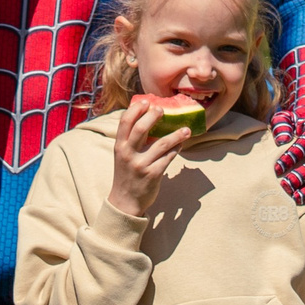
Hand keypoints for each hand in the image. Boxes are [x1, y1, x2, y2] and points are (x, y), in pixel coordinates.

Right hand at [108, 97, 195, 216]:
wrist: (125, 202)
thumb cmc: (126, 174)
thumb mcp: (123, 156)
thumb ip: (131, 140)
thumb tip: (147, 118)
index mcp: (119, 147)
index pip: (125, 122)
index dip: (135, 109)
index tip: (146, 102)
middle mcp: (128, 154)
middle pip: (141, 128)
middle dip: (153, 116)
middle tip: (163, 110)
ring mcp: (141, 165)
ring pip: (161, 144)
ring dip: (176, 134)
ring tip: (186, 129)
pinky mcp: (153, 174)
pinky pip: (169, 158)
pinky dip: (176, 149)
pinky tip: (181, 144)